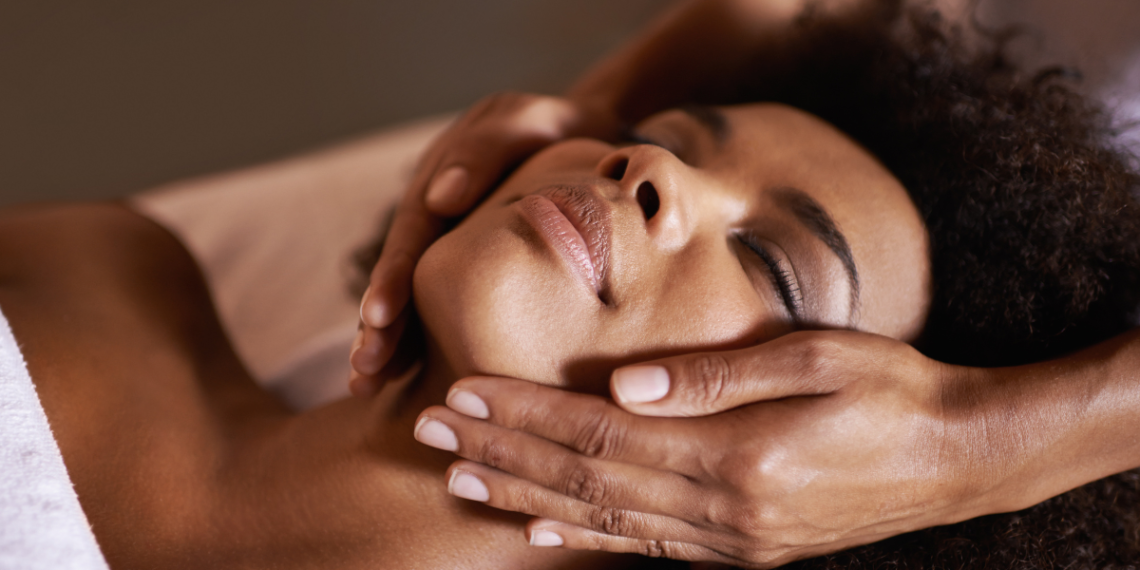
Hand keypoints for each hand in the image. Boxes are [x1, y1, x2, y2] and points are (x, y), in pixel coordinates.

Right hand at [349, 92, 618, 396]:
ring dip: (389, 339)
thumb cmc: (557, 130)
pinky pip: (443, 304)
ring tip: (367, 385)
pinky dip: (424, 340)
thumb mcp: (527, 121)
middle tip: (365, 369)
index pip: (413, 233)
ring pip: (414, 295)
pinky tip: (407, 381)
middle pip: (402, 272)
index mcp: (440, 179)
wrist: (587, 135)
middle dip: (379, 323)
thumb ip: (486, 152)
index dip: (393, 275)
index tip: (379, 317)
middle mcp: (434, 214)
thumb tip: (440, 197)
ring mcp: (449, 241)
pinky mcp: (469, 266)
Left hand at [415, 330, 1021, 567]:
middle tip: (428, 431)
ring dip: (526, 496)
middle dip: (501, 453)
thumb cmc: (889, 390)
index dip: (523, 414)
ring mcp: (731, 540)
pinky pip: (647, 549)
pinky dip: (588, 538)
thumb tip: (623, 381)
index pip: (599, 432)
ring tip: (461, 478)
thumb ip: (715, 376)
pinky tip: (541, 531)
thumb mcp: (814, 358)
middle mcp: (722, 509)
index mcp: (735, 454)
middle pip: (585, 478)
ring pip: (604, 518)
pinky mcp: (743, 551)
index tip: (459, 392)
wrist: (957, 457)